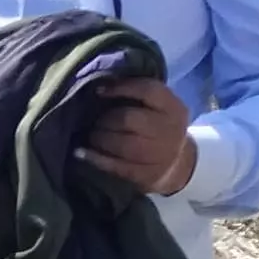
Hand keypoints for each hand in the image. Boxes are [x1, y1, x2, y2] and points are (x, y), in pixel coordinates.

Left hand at [80, 75, 198, 197]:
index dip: (121, 88)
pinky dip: (95, 158)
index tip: (99, 91)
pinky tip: (80, 153)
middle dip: (106, 119)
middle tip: (95, 120)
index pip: (148, 90)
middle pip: (129, 118)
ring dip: (99, 138)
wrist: (178, 164)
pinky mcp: (147, 175)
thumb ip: (139, 94)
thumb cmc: (159, 127)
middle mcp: (171, 130)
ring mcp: (160, 155)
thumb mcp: (160, 107)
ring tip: (91, 135)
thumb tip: (101, 83)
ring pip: (122, 144)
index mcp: (174, 108)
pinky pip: (116, 166)